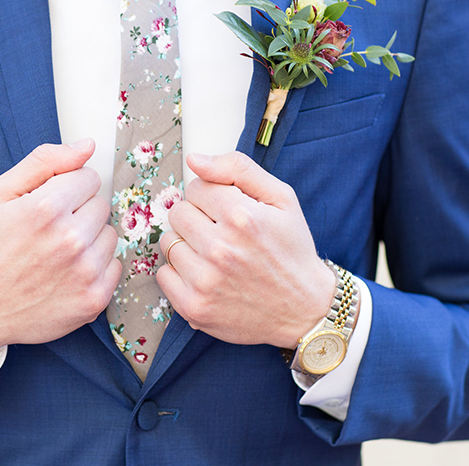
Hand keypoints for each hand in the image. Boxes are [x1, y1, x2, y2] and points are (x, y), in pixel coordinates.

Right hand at [0, 139, 120, 357]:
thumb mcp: (0, 193)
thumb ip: (44, 161)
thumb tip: (87, 146)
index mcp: (46, 207)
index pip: (88, 177)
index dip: (67, 188)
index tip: (48, 205)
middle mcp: (70, 239)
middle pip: (101, 205)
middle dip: (79, 212)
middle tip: (49, 231)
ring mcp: (85, 272)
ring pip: (110, 234)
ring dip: (90, 239)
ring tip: (58, 253)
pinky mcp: (94, 299)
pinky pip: (114, 265)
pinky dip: (95, 267)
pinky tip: (68, 274)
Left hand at [156, 151, 335, 347]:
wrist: (305, 309)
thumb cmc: (292, 249)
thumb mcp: (281, 198)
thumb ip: (237, 169)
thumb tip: (194, 160)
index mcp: (242, 217)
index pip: (196, 187)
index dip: (212, 196)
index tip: (228, 211)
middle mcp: (220, 249)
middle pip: (177, 212)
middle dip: (197, 217)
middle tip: (221, 233)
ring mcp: (205, 281)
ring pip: (168, 242)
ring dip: (187, 245)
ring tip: (215, 256)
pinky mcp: (194, 307)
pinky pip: (163, 274)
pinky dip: (180, 273)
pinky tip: (205, 275)